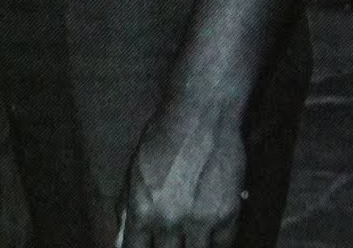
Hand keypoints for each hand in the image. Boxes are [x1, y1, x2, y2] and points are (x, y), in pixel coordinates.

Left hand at [120, 94, 245, 247]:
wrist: (200, 118)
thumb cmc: (161, 138)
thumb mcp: (134, 170)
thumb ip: (130, 206)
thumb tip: (124, 235)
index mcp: (142, 210)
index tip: (144, 247)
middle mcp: (169, 221)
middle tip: (169, 241)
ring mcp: (201, 222)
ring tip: (188, 241)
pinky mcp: (228, 216)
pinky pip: (223, 245)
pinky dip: (215, 244)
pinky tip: (209, 238)